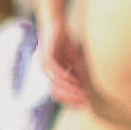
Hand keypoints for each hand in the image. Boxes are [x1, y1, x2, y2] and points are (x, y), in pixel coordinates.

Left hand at [48, 0, 109, 118]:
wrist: (55, 25)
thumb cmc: (64, 42)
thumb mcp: (74, 60)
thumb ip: (78, 72)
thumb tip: (86, 87)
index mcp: (52, 75)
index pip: (60, 93)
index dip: (72, 99)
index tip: (84, 104)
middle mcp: (46, 73)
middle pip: (57, 92)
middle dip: (72, 97)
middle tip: (85, 102)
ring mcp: (44, 66)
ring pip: (56, 83)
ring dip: (69, 89)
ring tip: (81, 94)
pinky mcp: (46, 57)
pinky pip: (54, 70)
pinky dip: (63, 76)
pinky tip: (72, 80)